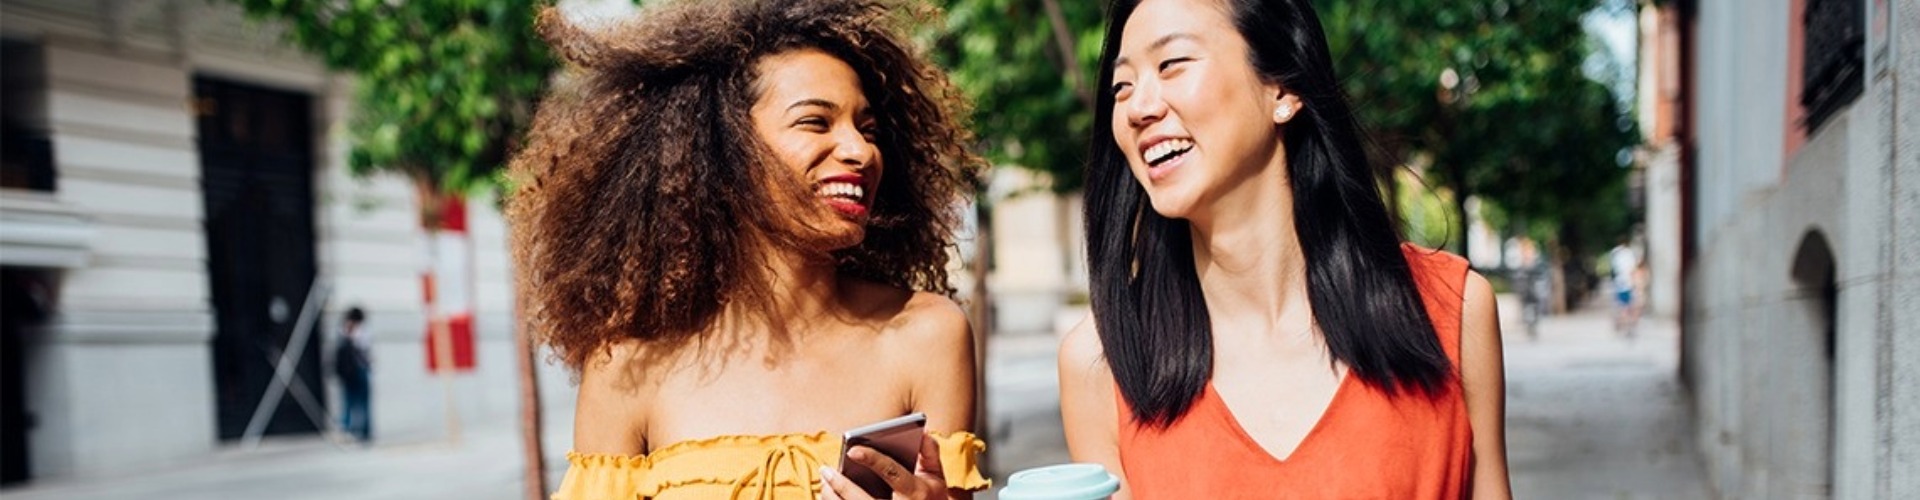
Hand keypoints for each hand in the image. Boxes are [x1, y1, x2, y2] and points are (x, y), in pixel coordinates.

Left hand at [820, 432, 947, 499]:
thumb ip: (929, 452)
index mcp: (917, 492)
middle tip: (825, 470)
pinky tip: (830, 495)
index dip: (872, 460)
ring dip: (834, 498)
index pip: (892, 472)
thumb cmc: (931, 498)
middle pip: (864, 499)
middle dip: (842, 485)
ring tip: (824, 482)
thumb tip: (920, 431)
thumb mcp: (936, 476)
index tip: (852, 450)